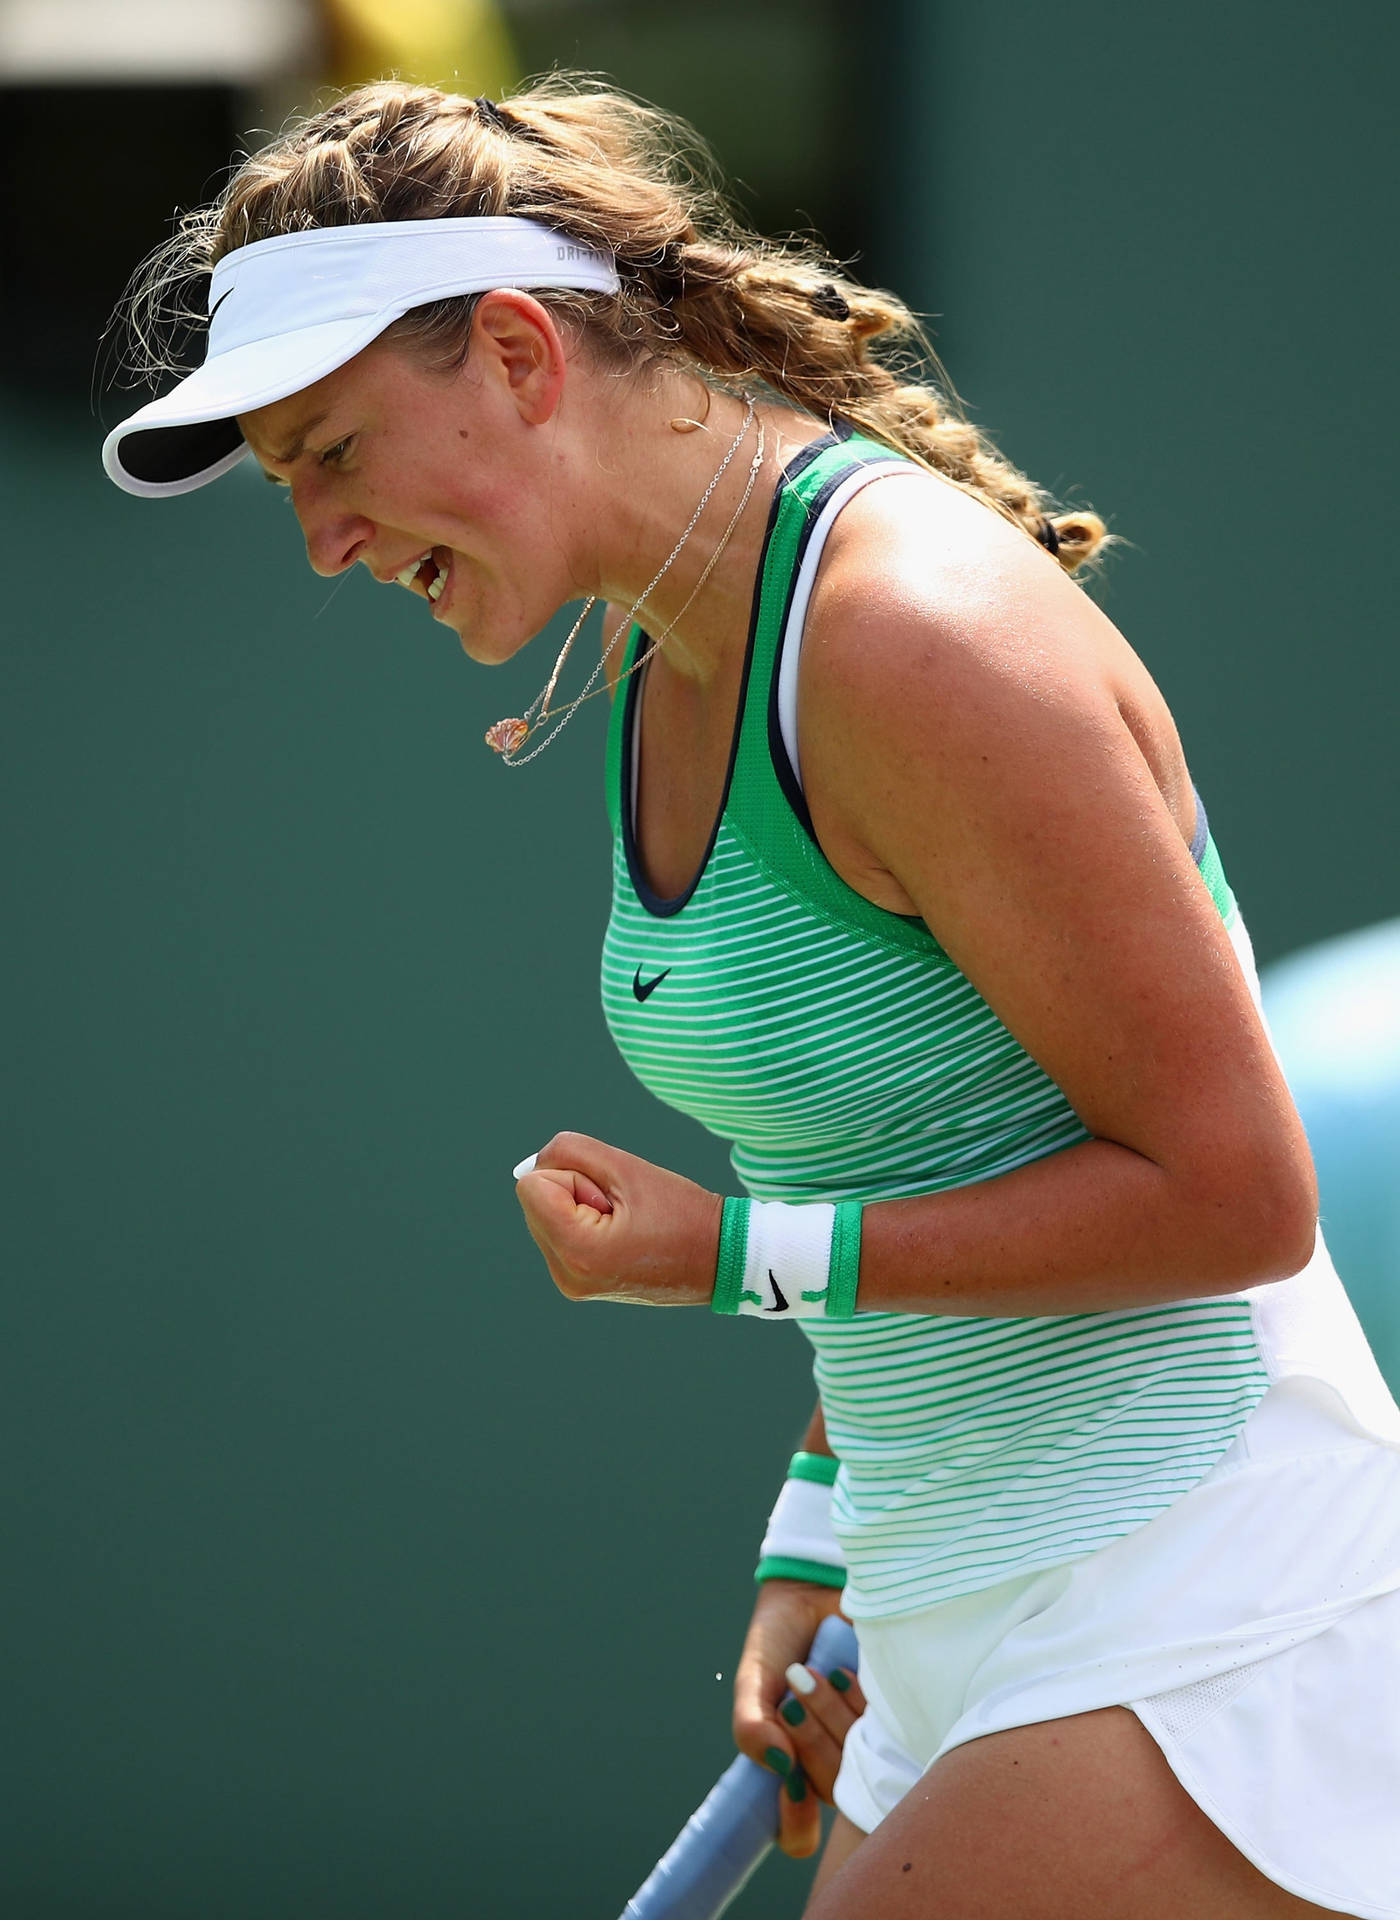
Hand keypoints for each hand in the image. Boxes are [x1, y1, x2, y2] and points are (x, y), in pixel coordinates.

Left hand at [514, 1131, 722, 1306]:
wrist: (719, 1258)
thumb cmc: (681, 1211)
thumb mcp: (625, 1166)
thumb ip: (569, 1152)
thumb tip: (531, 1166)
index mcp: (576, 1250)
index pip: (532, 1185)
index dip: (574, 1176)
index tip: (613, 1196)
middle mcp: (566, 1275)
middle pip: (535, 1201)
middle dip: (574, 1192)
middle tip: (623, 1209)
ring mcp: (571, 1284)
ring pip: (545, 1216)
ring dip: (578, 1208)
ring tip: (625, 1223)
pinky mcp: (578, 1284)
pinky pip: (559, 1234)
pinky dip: (582, 1225)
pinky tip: (621, 1235)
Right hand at [733, 1579, 866, 1858]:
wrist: (813, 1592)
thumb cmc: (779, 1641)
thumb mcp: (753, 1681)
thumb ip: (750, 1725)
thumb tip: (779, 1765)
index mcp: (792, 1769)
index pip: (798, 1832)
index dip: (794, 1823)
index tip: (789, 1787)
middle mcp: (832, 1764)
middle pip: (830, 1788)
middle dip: (809, 1742)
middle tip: (794, 1694)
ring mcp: (866, 1744)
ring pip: (858, 1760)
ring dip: (832, 1717)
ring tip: (815, 1673)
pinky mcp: (895, 1716)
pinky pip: (884, 1729)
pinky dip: (857, 1700)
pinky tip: (842, 1671)